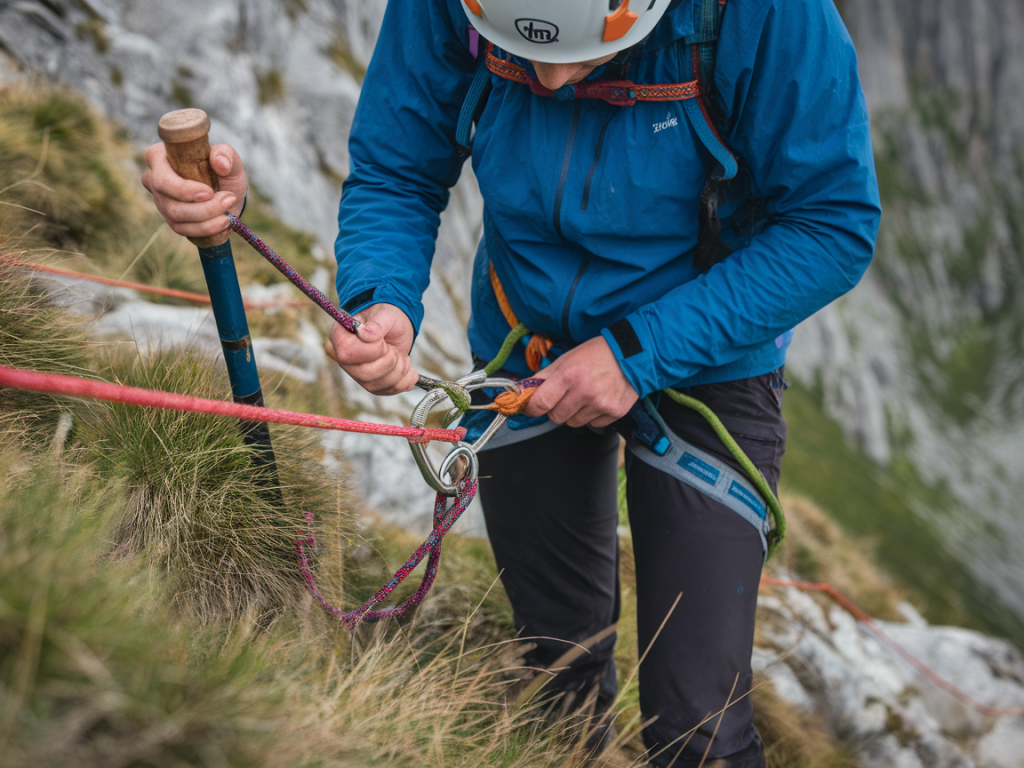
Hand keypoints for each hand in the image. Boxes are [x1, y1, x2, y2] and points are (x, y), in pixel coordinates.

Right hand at [142, 142, 246, 238]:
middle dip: (203, 208)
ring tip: (229, 213)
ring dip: (208, 220)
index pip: (162, 178)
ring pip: (176, 218)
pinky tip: (223, 222)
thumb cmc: (223, 170)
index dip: (184, 190)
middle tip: (228, 200)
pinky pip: (184, 230)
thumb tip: (219, 162)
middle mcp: (154, 180)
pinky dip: (207, 229)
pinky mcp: (171, 219)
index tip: (210, 192)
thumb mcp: (229, 158)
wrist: (228, 192)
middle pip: (169, 203)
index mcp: (160, 157)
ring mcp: (161, 201)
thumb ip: (225, 154)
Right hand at [325, 303, 418, 394]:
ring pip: (375, 386)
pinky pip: (385, 391)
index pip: (348, 353)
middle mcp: (343, 358)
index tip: (383, 340)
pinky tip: (409, 371)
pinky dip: (403, 382)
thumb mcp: (386, 314)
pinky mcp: (370, 383)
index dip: (373, 350)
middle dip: (389, 361)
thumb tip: (366, 334)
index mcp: (340, 337)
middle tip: (394, 348)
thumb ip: (377, 324)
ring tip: (400, 355)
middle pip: (364, 374)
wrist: (394, 326)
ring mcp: (355, 373)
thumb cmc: (386, 316)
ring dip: (398, 371)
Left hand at [524, 336, 638, 427]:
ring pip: (573, 422)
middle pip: (556, 417)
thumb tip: (521, 393)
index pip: (540, 404)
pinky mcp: (614, 412)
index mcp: (569, 375)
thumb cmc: (594, 355)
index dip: (533, 408)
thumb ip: (542, 378)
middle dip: (556, 409)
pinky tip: (599, 399)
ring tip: (585, 395)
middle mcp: (585, 391)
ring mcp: (601, 403)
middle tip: (566, 395)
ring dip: (574, 413)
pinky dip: (592, 415)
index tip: (533, 407)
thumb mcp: (565, 360)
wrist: (630, 355)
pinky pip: (593, 424)